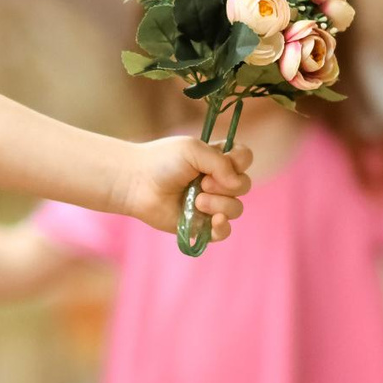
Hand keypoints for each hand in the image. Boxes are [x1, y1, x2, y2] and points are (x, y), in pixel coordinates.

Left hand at [125, 138, 254, 241]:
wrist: (137, 183)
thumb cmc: (162, 162)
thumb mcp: (193, 150)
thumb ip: (221, 162)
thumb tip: (237, 184)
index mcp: (217, 160)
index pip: (245, 159)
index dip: (239, 162)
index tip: (219, 162)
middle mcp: (217, 182)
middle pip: (244, 186)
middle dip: (226, 185)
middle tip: (201, 183)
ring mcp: (211, 205)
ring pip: (236, 209)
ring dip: (219, 204)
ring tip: (196, 201)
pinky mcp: (201, 225)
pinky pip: (224, 232)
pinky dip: (223, 227)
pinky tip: (213, 221)